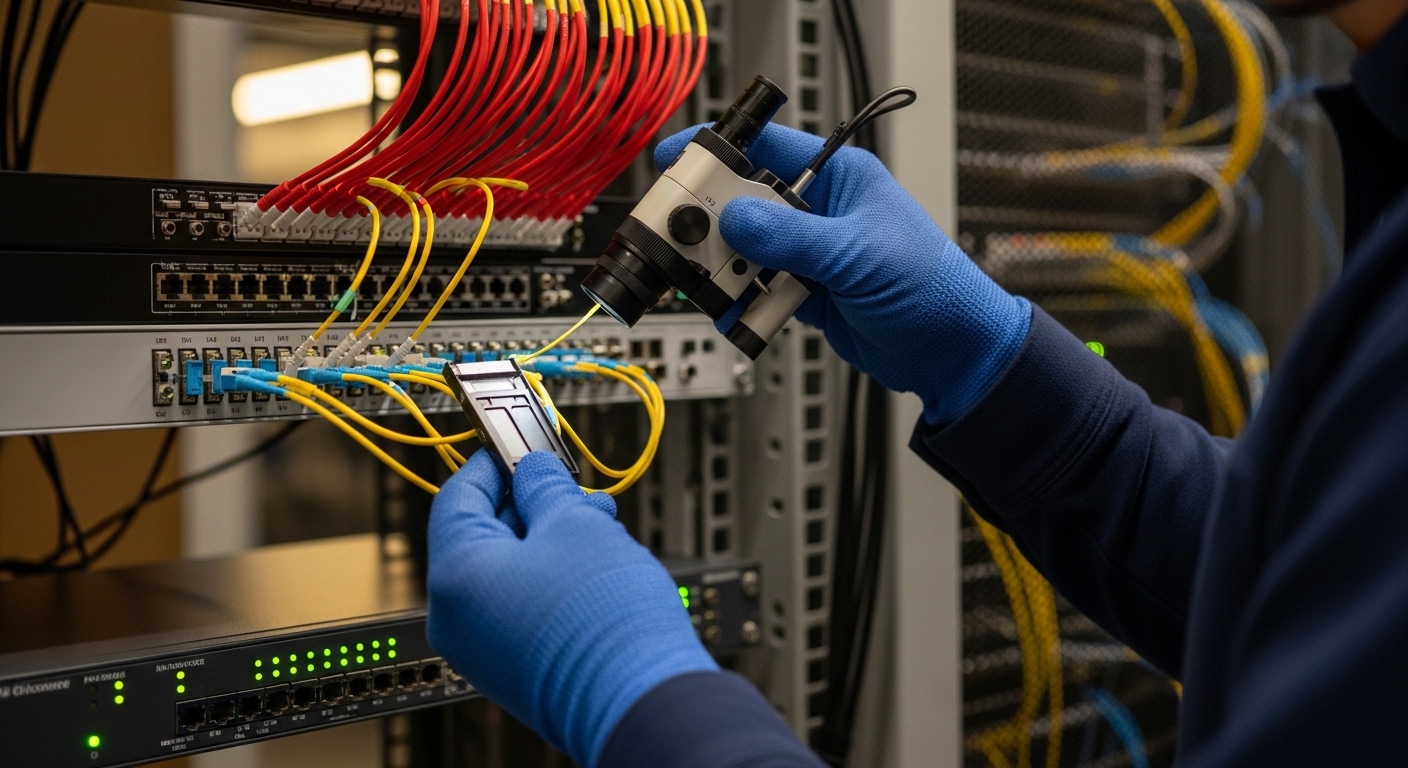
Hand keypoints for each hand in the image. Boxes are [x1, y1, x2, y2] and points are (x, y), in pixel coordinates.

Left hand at [426, 450, 717, 766]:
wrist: (643, 700)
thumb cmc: (605, 624)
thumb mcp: (577, 525)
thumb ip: (546, 487)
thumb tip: (535, 471)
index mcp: (456, 576)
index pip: (459, 495)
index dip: (494, 461)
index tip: (520, 442)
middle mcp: (459, 618)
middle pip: (484, 534)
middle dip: (532, 502)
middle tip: (570, 482)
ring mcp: (485, 648)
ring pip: (508, 570)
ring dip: (550, 537)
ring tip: (598, 522)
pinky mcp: (517, 666)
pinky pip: (522, 603)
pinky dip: (552, 574)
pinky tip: (595, 559)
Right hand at [656, 124, 1031, 423]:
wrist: (951, 354)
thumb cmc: (931, 288)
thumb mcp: (855, 256)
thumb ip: (790, 237)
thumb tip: (734, 218)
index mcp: (838, 178)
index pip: (765, 148)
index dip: (716, 149)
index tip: (674, 159)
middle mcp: (818, 211)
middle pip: (743, 203)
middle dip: (712, 223)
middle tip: (681, 238)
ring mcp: (809, 253)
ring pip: (744, 250)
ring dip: (727, 270)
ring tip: (716, 285)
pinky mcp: (803, 292)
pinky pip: (756, 289)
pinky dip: (742, 302)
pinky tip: (737, 311)